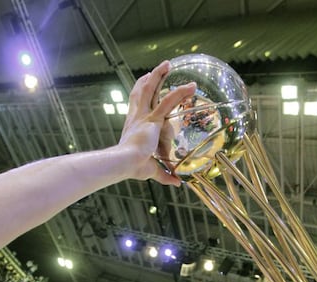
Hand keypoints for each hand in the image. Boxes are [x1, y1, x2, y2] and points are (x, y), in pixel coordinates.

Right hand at [119, 61, 195, 185]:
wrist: (124, 163)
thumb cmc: (132, 168)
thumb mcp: (151, 170)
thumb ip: (164, 175)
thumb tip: (176, 183)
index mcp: (133, 126)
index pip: (136, 104)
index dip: (140, 92)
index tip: (144, 82)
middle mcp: (137, 117)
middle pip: (141, 91)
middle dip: (149, 79)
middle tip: (157, 69)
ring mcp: (144, 116)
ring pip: (151, 89)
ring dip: (160, 75)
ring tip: (168, 64)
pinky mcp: (154, 119)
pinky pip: (169, 101)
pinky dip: (181, 92)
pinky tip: (191, 86)